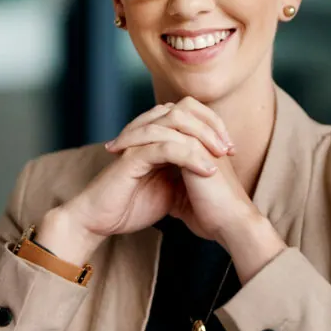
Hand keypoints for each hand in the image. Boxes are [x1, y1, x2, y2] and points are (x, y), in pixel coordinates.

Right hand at [36, 100, 229, 263]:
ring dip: (203, 136)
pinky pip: (164, 146)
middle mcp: (147, 133)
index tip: (231, 149)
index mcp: (156, 136)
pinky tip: (206, 170)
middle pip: (184, 109)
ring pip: (175, 122)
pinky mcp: (131, 158)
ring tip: (221, 156)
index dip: (213, 125)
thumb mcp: (169, 187)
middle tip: (229, 149)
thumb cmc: (131, 205)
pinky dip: (189, 155)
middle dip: (211, 125)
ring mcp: (138, 143)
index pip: (189, 113)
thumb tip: (213, 169)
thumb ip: (186, 172)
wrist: (100, 220)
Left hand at [107, 98, 286, 280]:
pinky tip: (125, 153)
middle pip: (166, 113)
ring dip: (136, 130)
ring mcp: (201, 138)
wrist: (231, 225)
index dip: (145, 132)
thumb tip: (154, 187)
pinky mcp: (197, 147)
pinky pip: (165, 133)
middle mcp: (202, 136)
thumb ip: (171, 185)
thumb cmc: (212, 215)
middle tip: (115, 143)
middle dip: (138, 125)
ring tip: (116, 147)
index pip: (170, 124)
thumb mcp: (184, 197)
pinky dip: (142, 140)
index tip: (122, 148)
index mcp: (201, 145)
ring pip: (165, 118)